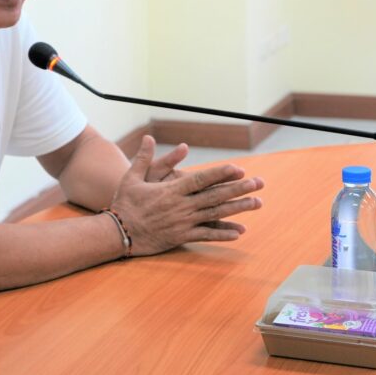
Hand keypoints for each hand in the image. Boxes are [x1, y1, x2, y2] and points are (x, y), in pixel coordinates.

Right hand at [109, 136, 263, 255]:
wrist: (117, 232)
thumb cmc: (124, 203)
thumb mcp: (132, 177)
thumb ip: (144, 157)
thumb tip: (149, 137)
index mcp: (172, 190)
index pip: (201, 179)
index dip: (221, 174)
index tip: (238, 168)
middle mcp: (181, 206)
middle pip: (215, 196)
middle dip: (239, 189)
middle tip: (258, 183)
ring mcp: (183, 223)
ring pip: (215, 214)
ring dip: (238, 209)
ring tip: (257, 203)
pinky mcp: (180, 237)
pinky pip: (206, 235)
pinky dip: (222, 234)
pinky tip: (239, 233)